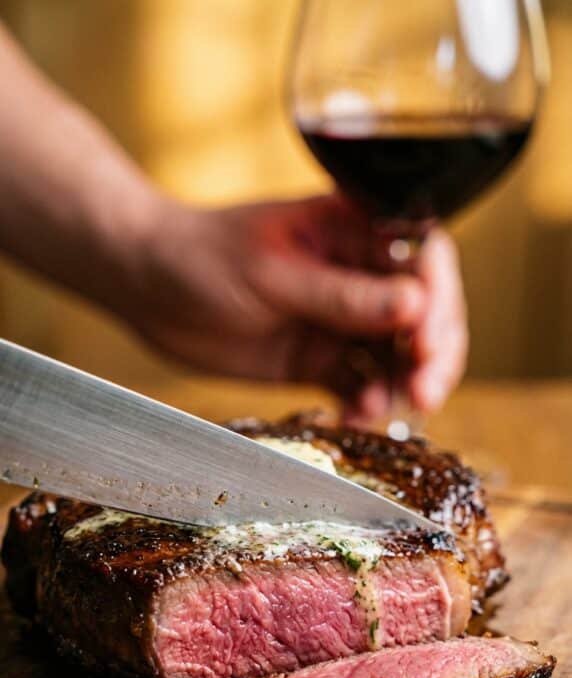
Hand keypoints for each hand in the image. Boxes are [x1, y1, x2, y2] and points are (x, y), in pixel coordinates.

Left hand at [130, 193, 467, 422]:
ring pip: (398, 356)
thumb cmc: (202, 256)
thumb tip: (414, 306)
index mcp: (354, 230)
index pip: (423, 259)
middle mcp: (359, 275)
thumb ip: (340, 296)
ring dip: (402, 385)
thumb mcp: (272, 274)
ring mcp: (342, 320)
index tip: (425, 341)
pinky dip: (365, 405)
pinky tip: (354, 418)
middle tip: (423, 392)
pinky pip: (361, 386)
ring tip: (381, 410)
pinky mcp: (321, 360)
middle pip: (424, 314)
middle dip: (432, 354)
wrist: (147, 288)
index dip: (438, 301)